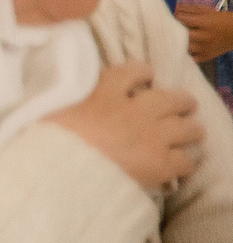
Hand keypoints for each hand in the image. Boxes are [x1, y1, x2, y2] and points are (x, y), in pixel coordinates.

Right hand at [48, 61, 205, 189]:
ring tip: (193, 131)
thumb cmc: (48, 139)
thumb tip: (50, 91)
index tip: (147, 74)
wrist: (64, 170)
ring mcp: (152, 137)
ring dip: (191, 128)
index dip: (143, 72)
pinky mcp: (162, 164)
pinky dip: (185, 161)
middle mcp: (135, 110)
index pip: (132, 72)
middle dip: (180, 101)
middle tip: (184, 104)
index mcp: (105, 92)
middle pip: (170, 99)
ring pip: (187, 128)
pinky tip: (181, 164)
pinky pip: (185, 161)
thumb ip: (60, 98)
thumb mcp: (48, 107)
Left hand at [176, 5, 232, 64]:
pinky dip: (186, 53)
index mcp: (205, 23)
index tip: (173, 17)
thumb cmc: (220, 20)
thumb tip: (173, 8)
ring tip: (176, 38)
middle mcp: (204, 37)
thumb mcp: (206, 10)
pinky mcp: (206, 57)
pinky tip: (184, 48)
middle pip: (181, 33)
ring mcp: (205, 48)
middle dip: (174, 29)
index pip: (182, 19)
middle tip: (170, 27)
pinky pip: (191, 57)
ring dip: (178, 41)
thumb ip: (189, 9)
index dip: (176, 17)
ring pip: (184, 46)